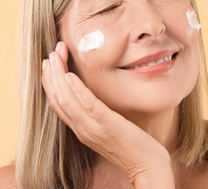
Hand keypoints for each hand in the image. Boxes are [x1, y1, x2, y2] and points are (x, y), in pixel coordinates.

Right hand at [41, 42, 174, 187]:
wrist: (147, 165)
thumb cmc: (132, 145)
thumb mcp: (110, 127)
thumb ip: (99, 115)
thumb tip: (94, 98)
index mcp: (82, 128)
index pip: (58, 103)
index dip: (50, 82)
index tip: (50, 62)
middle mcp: (83, 129)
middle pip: (57, 99)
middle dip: (51, 74)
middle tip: (52, 52)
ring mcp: (93, 128)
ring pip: (66, 100)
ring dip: (58, 76)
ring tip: (56, 56)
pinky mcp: (107, 126)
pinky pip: (87, 106)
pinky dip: (76, 90)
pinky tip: (70, 76)